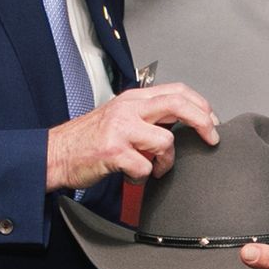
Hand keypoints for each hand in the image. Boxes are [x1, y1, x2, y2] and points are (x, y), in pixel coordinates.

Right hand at [46, 82, 218, 190]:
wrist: (55, 154)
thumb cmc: (88, 139)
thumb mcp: (120, 117)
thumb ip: (147, 116)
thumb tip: (181, 122)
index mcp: (132, 98)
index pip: (176, 91)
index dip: (201, 105)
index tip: (212, 121)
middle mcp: (128, 109)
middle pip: (178, 104)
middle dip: (203, 121)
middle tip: (212, 137)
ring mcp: (121, 129)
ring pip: (165, 141)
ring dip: (166, 162)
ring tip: (154, 168)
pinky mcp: (114, 152)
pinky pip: (145, 168)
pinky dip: (143, 178)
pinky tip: (132, 176)